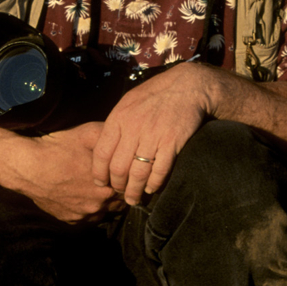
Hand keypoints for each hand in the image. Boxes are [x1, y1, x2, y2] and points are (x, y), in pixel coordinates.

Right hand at [7, 120, 123, 222]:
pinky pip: (86, 218)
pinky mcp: (69, 220)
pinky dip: (87, 208)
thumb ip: (112, 138)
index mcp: (108, 188)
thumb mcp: (89, 133)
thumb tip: (126, 139)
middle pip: (118, 203)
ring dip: (103, 202)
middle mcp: (98, 206)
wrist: (28, 167)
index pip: (130, 189)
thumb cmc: (59, 148)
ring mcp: (83, 215)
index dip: (128, 180)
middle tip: (111, 179)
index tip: (125, 172)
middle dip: (117, 192)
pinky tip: (81, 194)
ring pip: (103, 212)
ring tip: (95, 187)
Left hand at [90, 62, 218, 205]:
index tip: (101, 183)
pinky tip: (151, 188)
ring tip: (133, 199)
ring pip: (138, 173)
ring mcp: (153, 135)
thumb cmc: (156, 94)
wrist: (188, 86)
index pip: (101, 153)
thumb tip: (106, 148)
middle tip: (120, 192)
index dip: (99, 173)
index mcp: (119, 118)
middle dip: (117, 185)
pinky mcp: (172, 142)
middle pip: (118, 168)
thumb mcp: (129, 102)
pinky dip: (154, 184)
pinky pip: (159, 171)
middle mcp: (133, 127)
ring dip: (134, 191)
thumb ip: (117, 124)